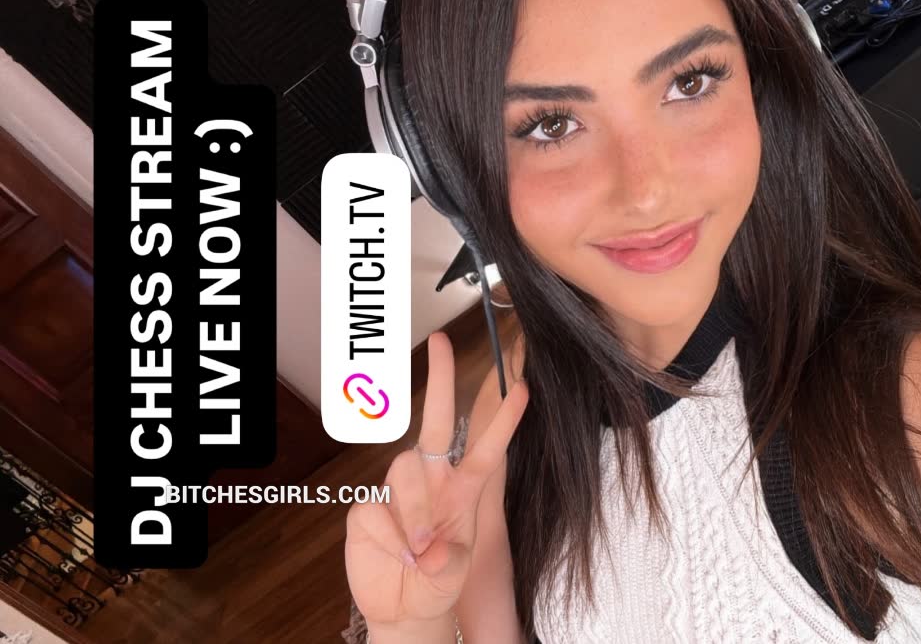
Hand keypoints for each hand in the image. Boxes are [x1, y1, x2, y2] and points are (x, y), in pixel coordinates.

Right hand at [345, 331, 528, 634]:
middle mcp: (432, 481)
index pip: (487, 448)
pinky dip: (388, 535)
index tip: (523, 388)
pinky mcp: (367, 509)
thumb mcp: (453, 573)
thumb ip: (447, 559)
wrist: (405, 608)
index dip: (505, 420)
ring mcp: (398, 491)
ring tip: (418, 548)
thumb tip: (429, 549)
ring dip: (413, 509)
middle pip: (436, 420)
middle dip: (440, 378)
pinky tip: (396, 555)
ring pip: (405, 472)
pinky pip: (374, 509)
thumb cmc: (438, 583)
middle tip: (443, 341)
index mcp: (464, 490)